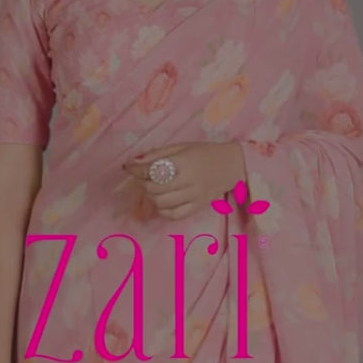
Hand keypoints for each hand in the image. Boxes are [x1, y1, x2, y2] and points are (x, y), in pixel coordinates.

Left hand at [122, 140, 244, 219]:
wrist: (233, 165)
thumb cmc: (205, 153)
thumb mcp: (181, 146)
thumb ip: (157, 154)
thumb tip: (133, 162)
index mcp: (184, 162)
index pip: (152, 169)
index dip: (136, 169)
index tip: (129, 167)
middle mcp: (188, 180)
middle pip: (154, 188)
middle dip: (143, 183)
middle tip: (144, 177)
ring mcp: (194, 196)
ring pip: (161, 203)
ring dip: (151, 197)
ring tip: (154, 189)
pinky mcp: (198, 207)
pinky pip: (174, 215)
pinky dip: (163, 211)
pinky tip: (161, 203)